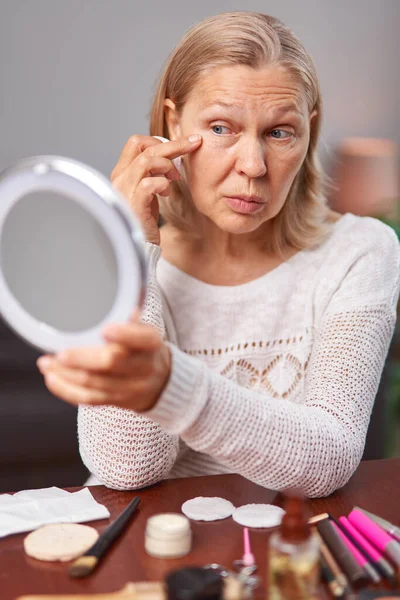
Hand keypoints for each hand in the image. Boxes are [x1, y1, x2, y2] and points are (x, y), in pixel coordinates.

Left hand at [37, 313, 170, 411]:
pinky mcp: (116, 401)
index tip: (105, 329)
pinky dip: (67, 389)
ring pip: (95, 383)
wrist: (162, 383)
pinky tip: (52, 378)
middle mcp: (143, 366)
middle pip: (111, 362)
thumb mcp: (145, 330)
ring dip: (66, 373)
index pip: (141, 339)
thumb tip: (107, 292)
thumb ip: (127, 317)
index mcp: (151, 343)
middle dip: (82, 358)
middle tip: (60, 352)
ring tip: (46, 363)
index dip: (124, 334)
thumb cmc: (144, 348)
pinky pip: (89, 399)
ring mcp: (130, 387)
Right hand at [111, 134, 201, 244]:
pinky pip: (148, 184)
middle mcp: (120, 180)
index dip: (158, 139)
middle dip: (173, 145)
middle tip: (193, 144)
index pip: (135, 143)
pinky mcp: (134, 207)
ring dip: (167, 165)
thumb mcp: (149, 191)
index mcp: (122, 173)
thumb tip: (172, 153)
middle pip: (144, 148)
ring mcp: (124, 193)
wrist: (140, 246)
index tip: (178, 146)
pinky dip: (162, 183)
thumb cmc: (145, 220)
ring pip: (146, 162)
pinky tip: (167, 192)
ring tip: (175, 177)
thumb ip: (153, 171)